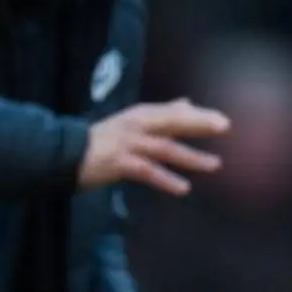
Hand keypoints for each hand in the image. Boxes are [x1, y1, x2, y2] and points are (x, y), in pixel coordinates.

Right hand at [80, 98, 228, 194]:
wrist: (66, 154)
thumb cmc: (102, 140)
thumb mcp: (132, 122)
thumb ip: (161, 114)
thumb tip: (188, 103)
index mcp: (139, 115)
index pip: (172, 112)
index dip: (197, 115)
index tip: (222, 121)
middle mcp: (135, 126)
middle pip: (170, 122)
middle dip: (197, 124)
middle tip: (224, 127)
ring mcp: (127, 144)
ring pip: (163, 147)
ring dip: (189, 156)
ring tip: (213, 164)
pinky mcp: (119, 163)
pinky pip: (147, 171)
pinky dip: (165, 179)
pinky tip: (182, 188)